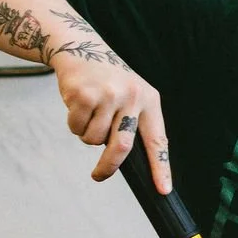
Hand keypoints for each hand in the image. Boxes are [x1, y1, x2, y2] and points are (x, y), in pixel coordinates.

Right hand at [53, 55, 171, 191]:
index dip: (161, 167)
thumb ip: (134, 121)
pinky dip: (74, 124)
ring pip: (94, 139)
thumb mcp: (132, 93)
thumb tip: (128, 159)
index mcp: (149, 100)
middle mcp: (131, 97)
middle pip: (122, 146)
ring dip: (87, 135)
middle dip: (109, 166)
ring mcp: (107, 95)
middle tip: (99, 176)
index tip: (163, 190)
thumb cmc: (108, 79)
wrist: (80, 47)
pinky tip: (77, 105)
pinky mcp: (83, 95)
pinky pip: (76, 128)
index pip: (157, 140)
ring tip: (90, 113)